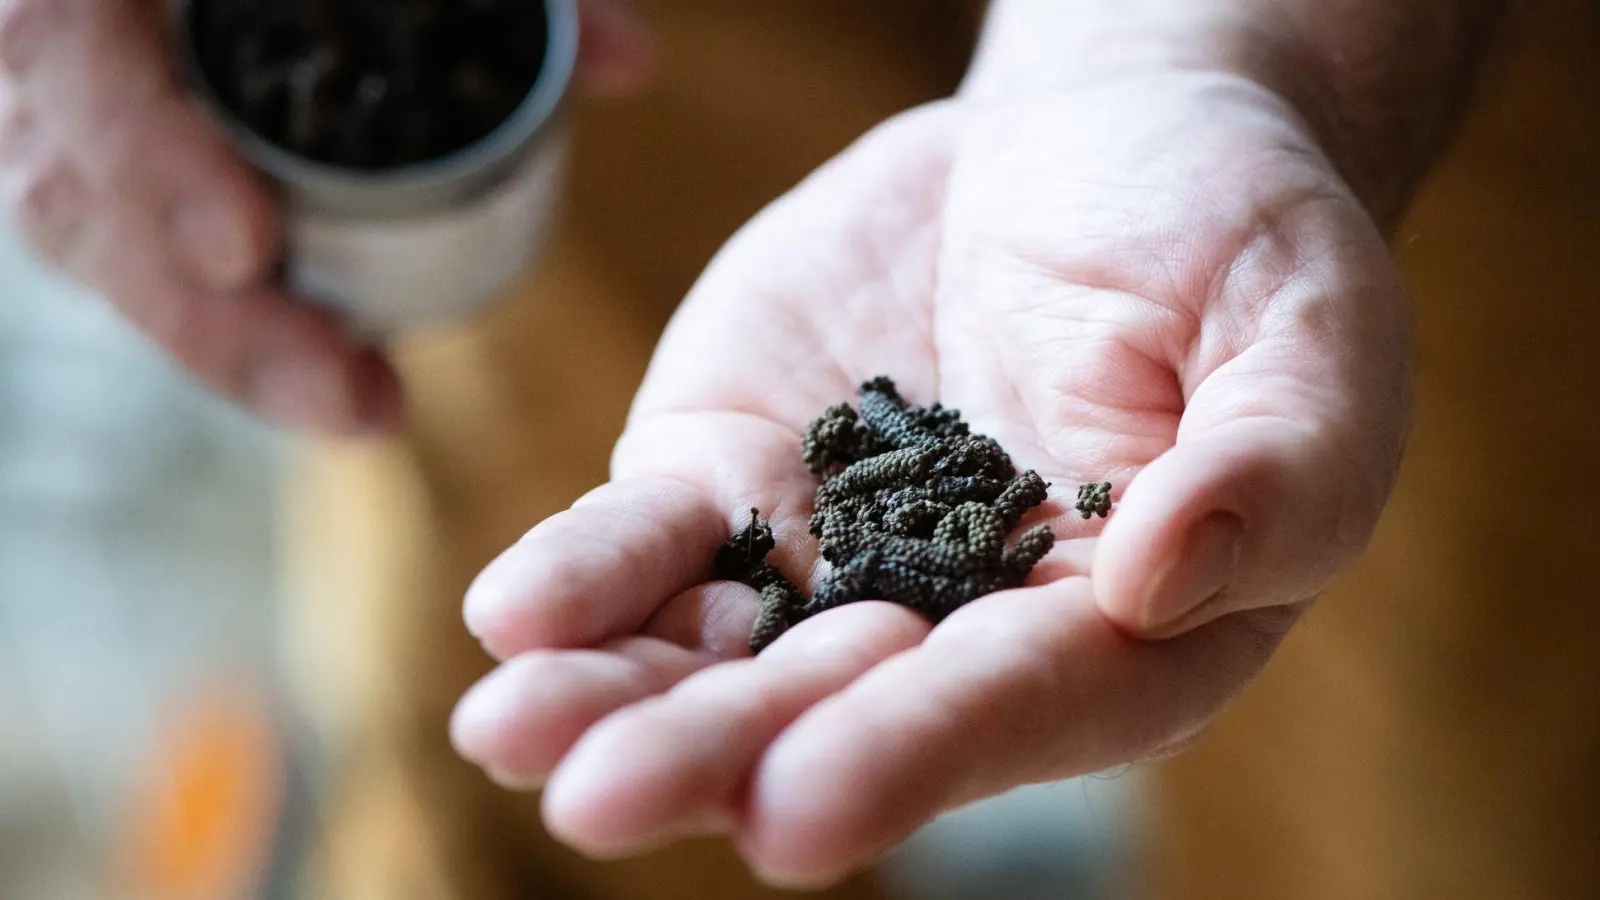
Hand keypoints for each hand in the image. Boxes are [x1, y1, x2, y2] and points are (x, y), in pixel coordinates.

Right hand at [0, 0, 652, 433]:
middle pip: (79, 193)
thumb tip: (631, 62)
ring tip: (360, 411)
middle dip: (214, 319)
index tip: (246, 247)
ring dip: (229, 349)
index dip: (147, 155)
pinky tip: (319, 385)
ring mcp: (62, 115)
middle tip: (348, 398)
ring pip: (97, 248)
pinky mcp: (96, 169)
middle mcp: (56, 50)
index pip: (66, 50)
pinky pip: (127, 259)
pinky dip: (220, 326)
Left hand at [451, 70, 1410, 885]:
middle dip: (715, 755)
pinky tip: (511, 616)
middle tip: (601, 801)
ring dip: (613, 698)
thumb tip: (1160, 579)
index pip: (1010, 706)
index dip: (908, 755)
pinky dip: (586, 574)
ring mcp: (830, 550)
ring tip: (507, 733)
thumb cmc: (1235, 238)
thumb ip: (1276, 466)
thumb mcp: (1309, 335)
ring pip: (712, 650)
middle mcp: (954, 623)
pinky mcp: (739, 470)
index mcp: (1112, 632)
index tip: (798, 808)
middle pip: (829, 707)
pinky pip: (650, 538)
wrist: (1103, 135)